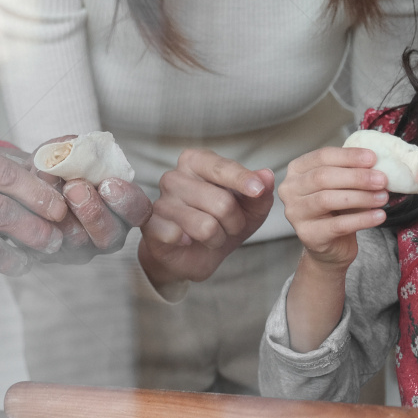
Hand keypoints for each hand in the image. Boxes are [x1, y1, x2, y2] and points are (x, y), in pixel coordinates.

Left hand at [29, 135, 152, 264]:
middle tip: (74, 188)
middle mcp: (108, 232)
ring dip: (65, 218)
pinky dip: (41, 225)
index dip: (127, 201)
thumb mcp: (67, 151)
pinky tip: (34, 207)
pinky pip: (49, 247)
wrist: (29, 183)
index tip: (108, 184)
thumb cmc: (58, 166)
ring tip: (51, 195)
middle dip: (93, 212)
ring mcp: (82, 247)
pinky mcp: (54, 254)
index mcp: (122, 207)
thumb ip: (74, 148)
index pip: (138, 211)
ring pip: (79, 243)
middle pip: (110, 236)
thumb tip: (71, 148)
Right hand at [138, 149, 274, 288]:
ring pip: (205, 225)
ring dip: (217, 238)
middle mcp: (174, 176)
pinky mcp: (151, 226)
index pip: (222, 167)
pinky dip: (191, 243)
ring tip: (210, 236)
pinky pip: (179, 237)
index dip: (243, 180)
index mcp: (196, 162)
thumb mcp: (249, 208)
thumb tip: (267, 175)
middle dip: (235, 223)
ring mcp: (160, 201)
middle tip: (229, 227)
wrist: (192, 254)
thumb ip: (260, 191)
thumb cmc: (221, 222)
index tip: (258, 190)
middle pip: (221, 202)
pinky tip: (186, 241)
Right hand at [278, 146, 388, 268]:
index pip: (322, 156)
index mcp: (297, 170)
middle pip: (323, 177)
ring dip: (360, 197)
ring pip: (327, 199)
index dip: (348, 156)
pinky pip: (337, 225)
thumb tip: (376, 164)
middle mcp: (290, 189)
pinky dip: (361, 219)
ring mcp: (295, 213)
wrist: (331, 245)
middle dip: (356, 177)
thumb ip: (351, 172)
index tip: (373, 158)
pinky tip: (378, 216)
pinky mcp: (308, 234)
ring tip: (382, 197)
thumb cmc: (336, 210)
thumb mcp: (341, 185)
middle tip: (381, 179)